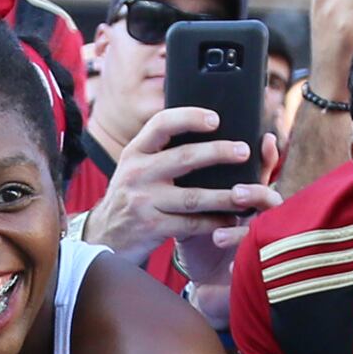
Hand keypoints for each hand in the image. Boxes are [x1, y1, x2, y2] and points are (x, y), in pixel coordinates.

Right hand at [84, 107, 281, 256]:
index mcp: (135, 152)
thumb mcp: (135, 167)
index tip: (215, 118)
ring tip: (248, 193)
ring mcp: (143, 201)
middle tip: (244, 151)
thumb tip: (204, 126)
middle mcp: (137, 173)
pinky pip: (190, 224)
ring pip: (193, 197)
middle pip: (184, 157)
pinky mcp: (151, 227)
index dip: (189, 117)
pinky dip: (213, 222)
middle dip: (218, 152)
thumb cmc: (130, 196)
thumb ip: (159, 150)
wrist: (104, 236)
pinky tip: (230, 219)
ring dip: (224, 195)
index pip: (161, 124)